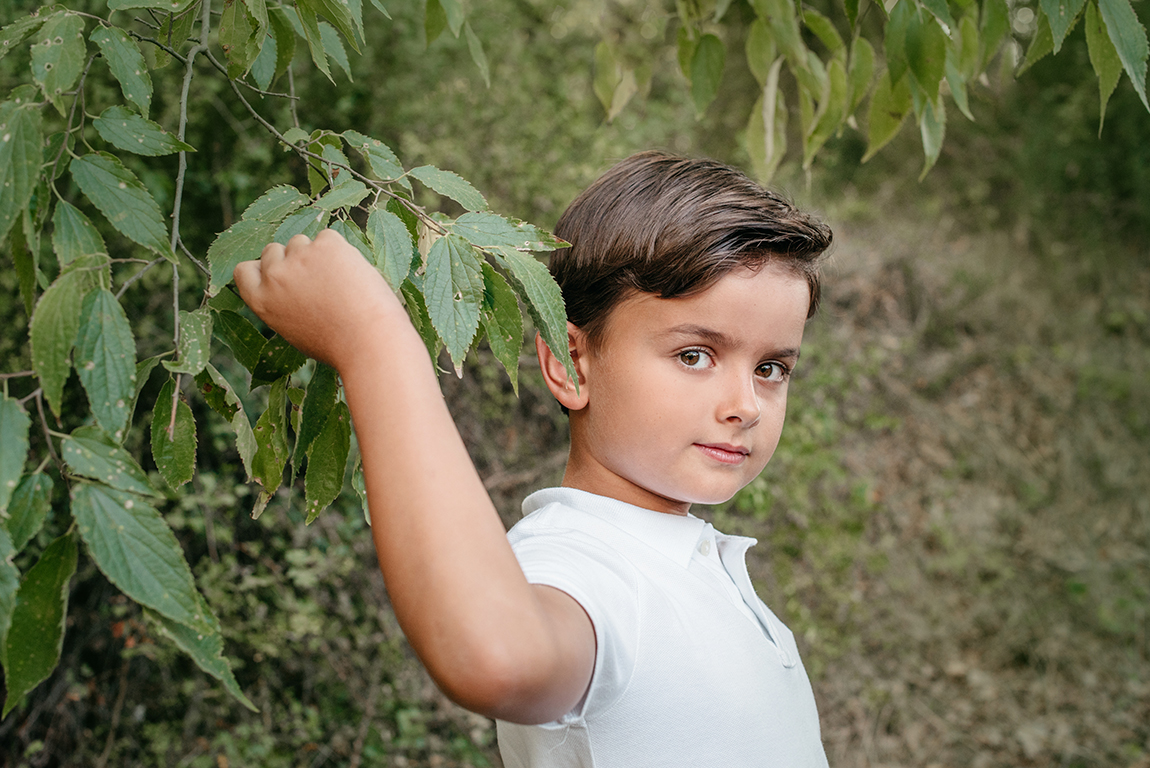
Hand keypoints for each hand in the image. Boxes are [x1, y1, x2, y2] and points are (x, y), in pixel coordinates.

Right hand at [234, 229, 406, 370]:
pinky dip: (339, 251)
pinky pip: (328, 238)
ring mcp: (299, 257)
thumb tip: (286, 285)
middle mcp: (274, 275)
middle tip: (317, 282)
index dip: (263, 269)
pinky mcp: (326, 245)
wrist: (367, 339)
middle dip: (291, 260)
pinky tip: (350, 275)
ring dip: (315, 254)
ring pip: (301, 241)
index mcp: (260, 300)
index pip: (245, 270)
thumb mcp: (294, 329)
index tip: (280, 276)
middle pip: (273, 250)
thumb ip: (281, 303)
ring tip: (338, 284)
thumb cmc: (336, 343)